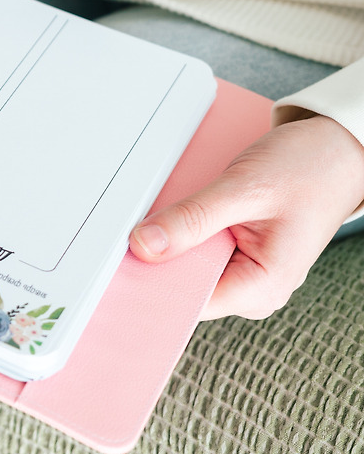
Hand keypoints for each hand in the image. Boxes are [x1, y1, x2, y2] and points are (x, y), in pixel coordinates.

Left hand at [130, 115, 363, 319]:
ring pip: (185, 266)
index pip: (185, 302)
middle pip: (181, 285)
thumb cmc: (308, 169)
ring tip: (164, 216)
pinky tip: (178, 216)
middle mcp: (252, 290)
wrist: (337, 150)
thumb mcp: (244, 189)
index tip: (117, 263)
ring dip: (169, 242)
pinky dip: (181, 233)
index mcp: (260, 288)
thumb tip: (144, 245)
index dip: (149, 283)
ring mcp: (244, 272)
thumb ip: (193, 218)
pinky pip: (194, 250)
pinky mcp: (236, 254)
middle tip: (133, 229)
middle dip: (156, 259)